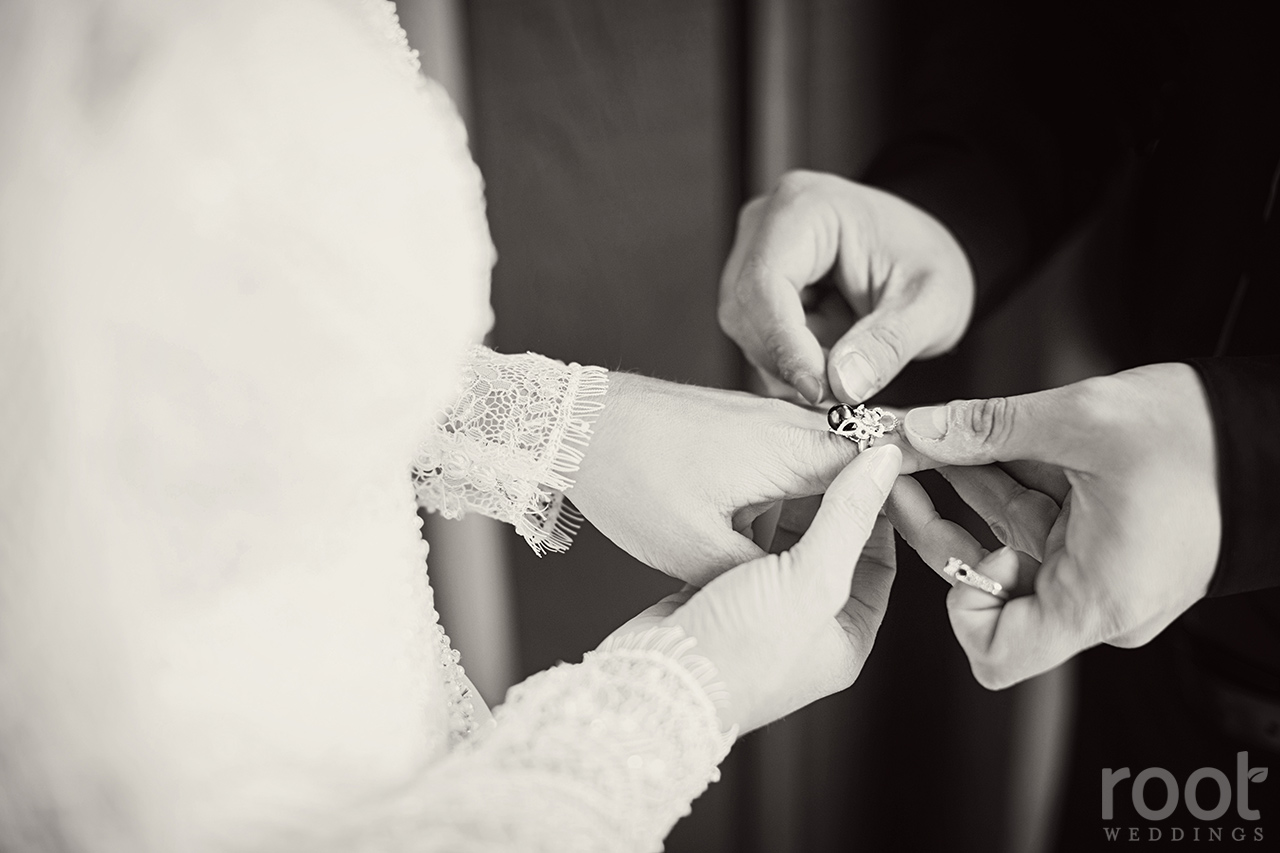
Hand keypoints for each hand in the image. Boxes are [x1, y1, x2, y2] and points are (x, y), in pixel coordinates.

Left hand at [569, 372, 924, 585]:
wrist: (572, 421)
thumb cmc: (629, 478)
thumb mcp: (694, 548)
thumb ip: (762, 571)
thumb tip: (802, 587)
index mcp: (792, 452)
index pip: (885, 463)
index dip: (924, 492)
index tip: (955, 520)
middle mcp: (788, 428)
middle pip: (862, 466)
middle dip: (888, 508)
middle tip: (922, 547)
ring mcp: (761, 425)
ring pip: (824, 469)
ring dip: (840, 505)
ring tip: (860, 551)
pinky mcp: (737, 431)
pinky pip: (789, 465)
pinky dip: (801, 497)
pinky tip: (784, 533)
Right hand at [608, 445, 900, 732]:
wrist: (659, 680)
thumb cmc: (736, 653)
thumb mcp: (810, 579)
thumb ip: (848, 518)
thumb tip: (882, 467)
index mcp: (844, 639)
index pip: (877, 561)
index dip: (876, 511)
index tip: (867, 467)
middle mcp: (806, 629)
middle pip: (830, 551)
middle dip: (827, 504)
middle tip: (823, 455)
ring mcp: (761, 614)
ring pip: (784, 547)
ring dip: (784, 509)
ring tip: (784, 463)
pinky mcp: (720, 599)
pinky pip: (742, 550)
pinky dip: (745, 522)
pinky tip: (740, 493)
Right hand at [717, 171, 973, 404]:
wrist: (921, 258)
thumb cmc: (927, 263)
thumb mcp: (933, 303)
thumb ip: (889, 344)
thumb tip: (843, 386)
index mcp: (804, 207)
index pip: (765, 283)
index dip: (785, 345)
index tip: (820, 391)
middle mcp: (764, 223)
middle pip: (745, 311)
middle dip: (790, 360)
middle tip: (844, 388)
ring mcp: (752, 253)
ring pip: (746, 330)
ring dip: (792, 363)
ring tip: (848, 362)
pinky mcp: (753, 285)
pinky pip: (754, 337)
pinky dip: (790, 360)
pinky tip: (830, 356)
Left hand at [886, 363, 1220, 688]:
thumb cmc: (1205, 442)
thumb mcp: (1086, 420)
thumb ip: (991, 428)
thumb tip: (919, 429)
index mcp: (1097, 598)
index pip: (998, 654)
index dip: (961, 608)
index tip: (962, 544)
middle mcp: (1097, 599)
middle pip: (993, 587)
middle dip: (941, 522)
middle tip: (896, 468)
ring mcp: (1101, 572)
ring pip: (1011, 545)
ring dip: (964, 491)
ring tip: (919, 439)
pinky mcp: (1106, 543)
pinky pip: (1039, 524)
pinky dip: (1004, 483)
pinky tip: (967, 440)